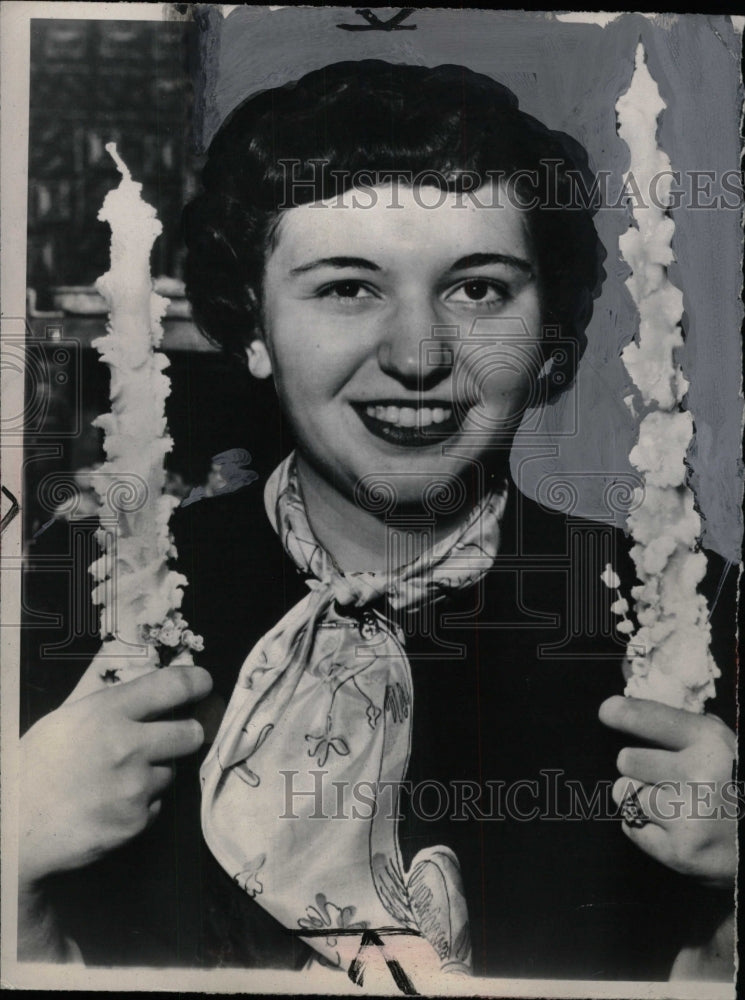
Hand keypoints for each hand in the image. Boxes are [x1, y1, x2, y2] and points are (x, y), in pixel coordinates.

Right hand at [19, 665, 211, 887]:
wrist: (14, 828)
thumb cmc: (35, 768)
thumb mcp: (67, 718)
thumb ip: (111, 700)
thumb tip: (146, 681)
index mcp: (107, 712)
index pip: (172, 686)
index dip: (196, 682)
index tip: (204, 684)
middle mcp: (126, 746)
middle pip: (190, 733)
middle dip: (185, 734)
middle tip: (170, 738)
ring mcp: (134, 786)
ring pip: (170, 772)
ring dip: (152, 774)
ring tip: (113, 780)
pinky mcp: (136, 821)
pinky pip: (155, 805)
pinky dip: (140, 806)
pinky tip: (109, 805)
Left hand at [599, 696, 736, 888]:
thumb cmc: (737, 787)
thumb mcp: (723, 747)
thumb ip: (684, 729)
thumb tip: (630, 710)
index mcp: (711, 741)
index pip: (649, 718)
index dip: (622, 713)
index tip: (607, 711)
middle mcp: (699, 774)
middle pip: (626, 759)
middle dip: (638, 769)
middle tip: (665, 780)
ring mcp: (687, 814)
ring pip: (623, 792)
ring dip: (638, 799)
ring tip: (671, 807)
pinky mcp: (677, 851)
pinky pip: (629, 826)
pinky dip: (644, 829)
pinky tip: (672, 830)